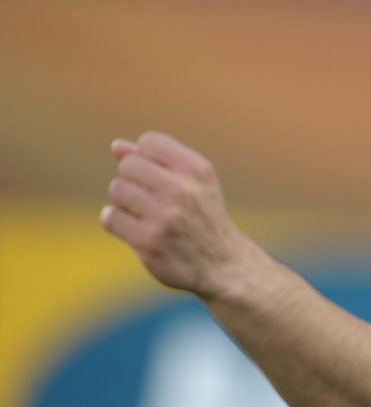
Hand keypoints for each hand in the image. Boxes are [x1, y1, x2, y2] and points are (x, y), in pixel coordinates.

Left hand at [100, 132, 255, 296]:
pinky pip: (110, 217)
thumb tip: (117, 147)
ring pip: (117, 189)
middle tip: (149, 199)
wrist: (222, 263)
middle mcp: (184, 190)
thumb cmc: (203, 217)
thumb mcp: (195, 183)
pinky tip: (134, 229)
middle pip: (128, 165)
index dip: (146, 158)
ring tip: (143, 214)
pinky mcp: (149, 241)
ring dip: (124, 202)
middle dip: (133, 180)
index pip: (150, 143)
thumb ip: (158, 161)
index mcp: (197, 170)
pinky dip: (116, 222)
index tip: (159, 177)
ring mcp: (166, 217)